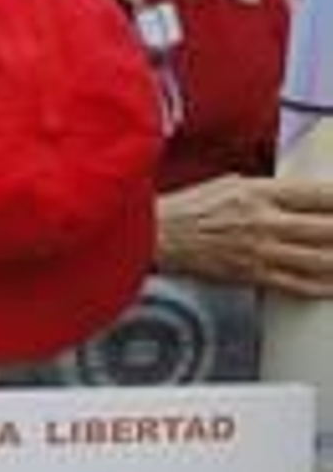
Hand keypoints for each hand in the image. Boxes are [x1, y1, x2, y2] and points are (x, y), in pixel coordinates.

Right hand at [157, 174, 332, 296]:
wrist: (156, 236)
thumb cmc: (188, 210)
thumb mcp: (233, 183)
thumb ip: (270, 190)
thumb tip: (299, 195)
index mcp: (261, 193)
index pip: (321, 194)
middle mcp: (265, 222)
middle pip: (328, 227)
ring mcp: (261, 251)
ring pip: (320, 259)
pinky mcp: (252, 276)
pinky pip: (297, 285)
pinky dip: (323, 287)